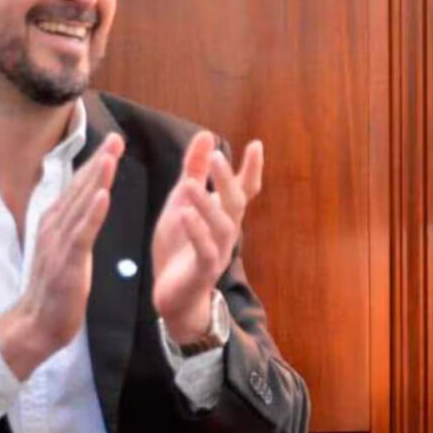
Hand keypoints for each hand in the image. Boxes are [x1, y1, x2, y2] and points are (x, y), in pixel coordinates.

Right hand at [0, 133, 124, 379]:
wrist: (38, 323)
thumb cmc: (56, 289)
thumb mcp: (66, 249)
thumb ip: (75, 225)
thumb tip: (88, 203)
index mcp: (56, 223)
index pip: (79, 188)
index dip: (96, 164)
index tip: (113, 142)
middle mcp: (54, 227)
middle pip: (80, 189)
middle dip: (99, 162)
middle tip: (117, 138)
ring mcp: (58, 244)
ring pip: (81, 205)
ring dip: (97, 179)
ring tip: (112, 156)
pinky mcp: (66, 262)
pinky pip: (82, 233)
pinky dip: (93, 213)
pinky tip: (104, 196)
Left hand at [152, 132, 263, 341]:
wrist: (175, 297)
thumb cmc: (180, 248)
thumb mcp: (182, 202)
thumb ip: (193, 172)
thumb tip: (205, 135)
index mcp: (223, 215)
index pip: (244, 189)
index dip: (252, 169)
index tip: (256, 145)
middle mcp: (227, 231)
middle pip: (235, 203)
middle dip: (227, 180)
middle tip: (215, 157)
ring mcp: (218, 251)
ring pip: (221, 226)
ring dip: (207, 205)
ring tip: (191, 186)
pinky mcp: (203, 270)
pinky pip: (205, 250)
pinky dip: (196, 232)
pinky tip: (185, 216)